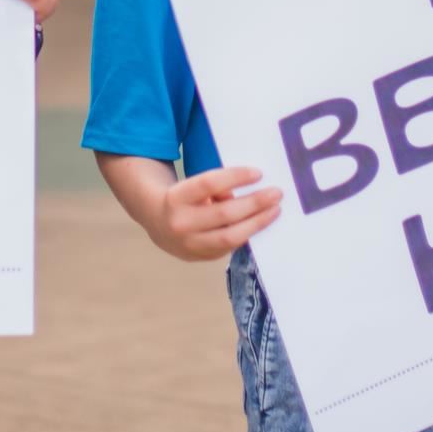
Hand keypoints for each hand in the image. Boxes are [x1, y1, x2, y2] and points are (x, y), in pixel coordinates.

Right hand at [154, 165, 282, 261]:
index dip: (235, 177)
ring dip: (257, 223)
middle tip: (277, 193)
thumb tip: (247, 196)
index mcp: (176, 198)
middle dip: (254, 203)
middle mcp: (181, 224)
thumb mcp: (192, 186)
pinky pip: (230, 247)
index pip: (209, 184)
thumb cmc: (183, 197)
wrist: (156, 223)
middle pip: (224, 214)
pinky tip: (260, 224)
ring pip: (230, 237)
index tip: (259, 173)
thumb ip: (216, 189)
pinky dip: (247, 234)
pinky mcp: (201, 258)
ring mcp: (190, 245)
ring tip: (275, 211)